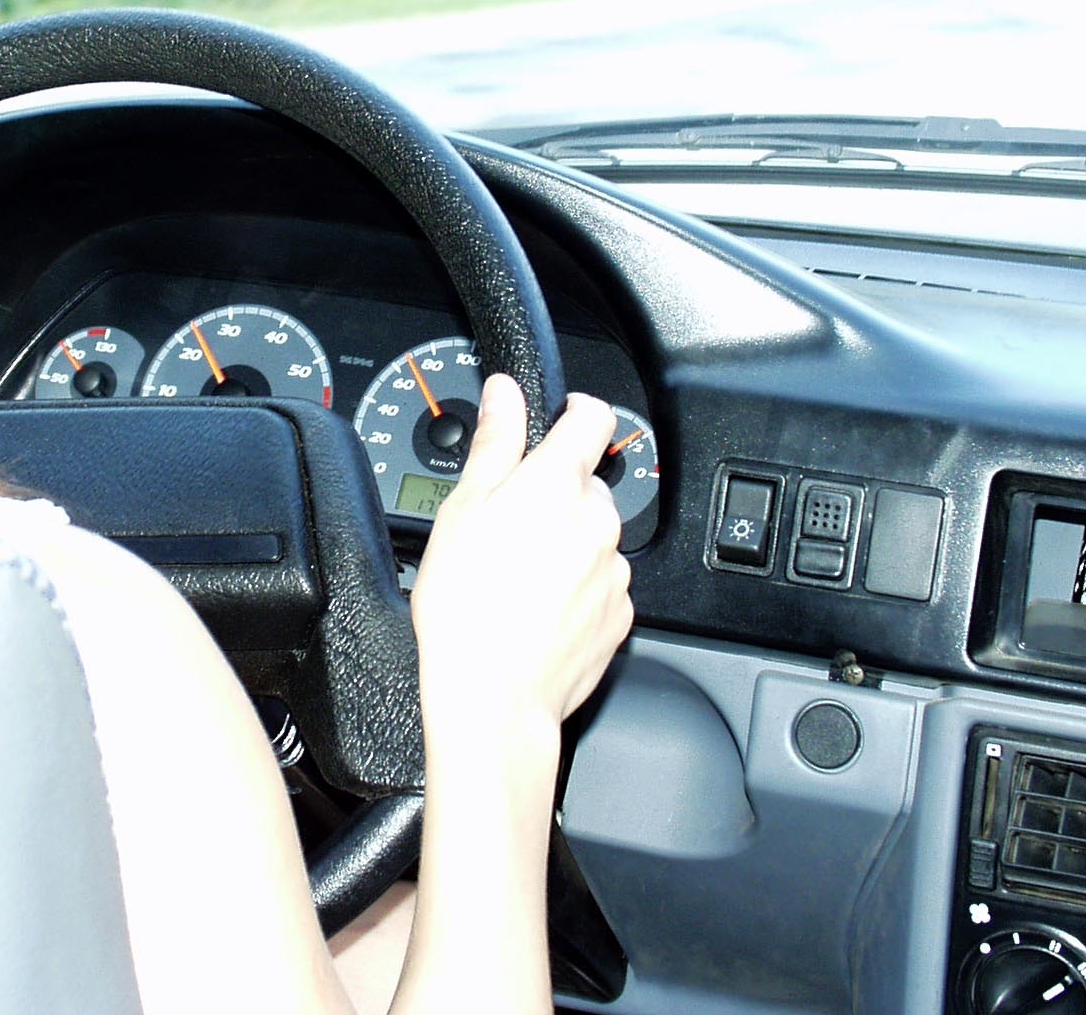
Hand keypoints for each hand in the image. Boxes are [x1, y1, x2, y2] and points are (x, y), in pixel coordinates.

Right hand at [409, 375, 631, 737]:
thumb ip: (496, 441)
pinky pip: (602, 583)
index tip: (559, 420)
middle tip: (510, 525)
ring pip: (594, 536)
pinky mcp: (621, 613)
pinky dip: (577, 587)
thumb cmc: (467, 605)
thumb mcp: (464, 507)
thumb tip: (507, 391)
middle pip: (587, 484)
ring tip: (519, 576)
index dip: (575, 411)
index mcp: (558, 482)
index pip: (593, 417)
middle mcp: (598, 520)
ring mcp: (614, 569)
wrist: (492, 694)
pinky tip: (538, 606)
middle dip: (556, 494)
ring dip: (566, 543)